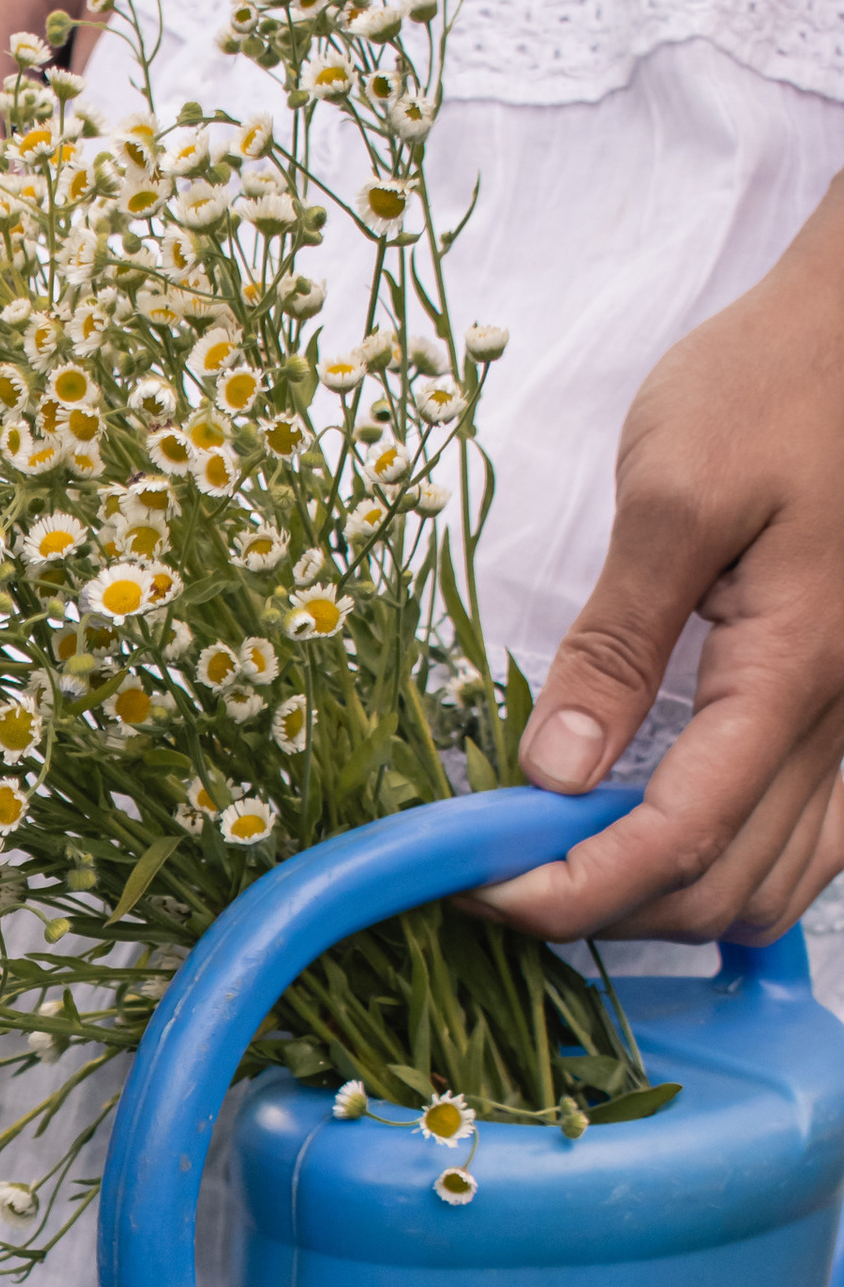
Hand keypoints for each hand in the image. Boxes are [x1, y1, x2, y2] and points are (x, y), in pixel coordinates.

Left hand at [479, 181, 843, 943]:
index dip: (571, 892)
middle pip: (721, 889)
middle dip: (604, 908)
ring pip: (777, 884)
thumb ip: (615, 642)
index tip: (477, 889)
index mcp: (794, 671)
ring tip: (565, 864)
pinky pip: (818, 842)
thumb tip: (554, 769)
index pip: (676, 842)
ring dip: (668, 904)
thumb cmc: (777, 379)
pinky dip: (736, 871)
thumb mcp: (672, 492)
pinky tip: (663, 846)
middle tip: (498, 872)